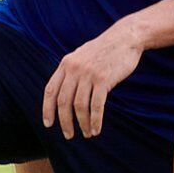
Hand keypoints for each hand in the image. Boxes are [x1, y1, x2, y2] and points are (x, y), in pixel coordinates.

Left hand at [41, 23, 144, 139]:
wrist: (126, 37)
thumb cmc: (106, 49)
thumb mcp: (83, 55)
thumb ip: (72, 70)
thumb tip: (63, 91)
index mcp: (66, 63)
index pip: (50, 90)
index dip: (47, 109)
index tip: (49, 124)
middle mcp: (74, 69)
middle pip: (64, 102)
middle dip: (65, 122)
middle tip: (69, 135)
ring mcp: (89, 74)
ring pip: (80, 106)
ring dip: (82, 124)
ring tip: (87, 134)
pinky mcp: (103, 79)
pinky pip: (96, 105)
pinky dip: (95, 120)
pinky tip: (97, 129)